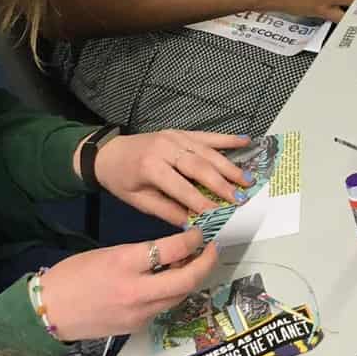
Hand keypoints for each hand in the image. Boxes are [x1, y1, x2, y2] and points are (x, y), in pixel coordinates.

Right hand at [41, 229, 217, 340]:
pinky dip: (171, 293)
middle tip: (212, 250)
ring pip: (179, 295)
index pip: (172, 250)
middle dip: (206, 263)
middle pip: (186, 280)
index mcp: (125, 263)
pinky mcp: (137, 327)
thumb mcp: (109, 253)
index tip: (200, 234)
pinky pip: (163, 308)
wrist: (48, 312)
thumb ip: (142, 254)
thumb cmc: (74, 275)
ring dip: (191, 279)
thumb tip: (173, 251)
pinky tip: (169, 283)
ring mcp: (138, 313)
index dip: (193, 240)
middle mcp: (136, 290)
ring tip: (193, 264)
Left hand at [88, 130, 253, 225]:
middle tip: (241, 198)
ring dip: (230, 166)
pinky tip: (246, 141)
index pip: (181, 187)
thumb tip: (194, 224)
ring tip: (248, 180)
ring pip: (208, 152)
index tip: (219, 215)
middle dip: (222, 184)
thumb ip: (167, 211)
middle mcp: (166, 148)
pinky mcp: (182, 132)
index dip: (201, 201)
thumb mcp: (138, 201)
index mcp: (151, 167)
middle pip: (200, 167)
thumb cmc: (122, 180)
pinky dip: (228, 138)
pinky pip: (208, 135)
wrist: (108, 153)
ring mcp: (176, 137)